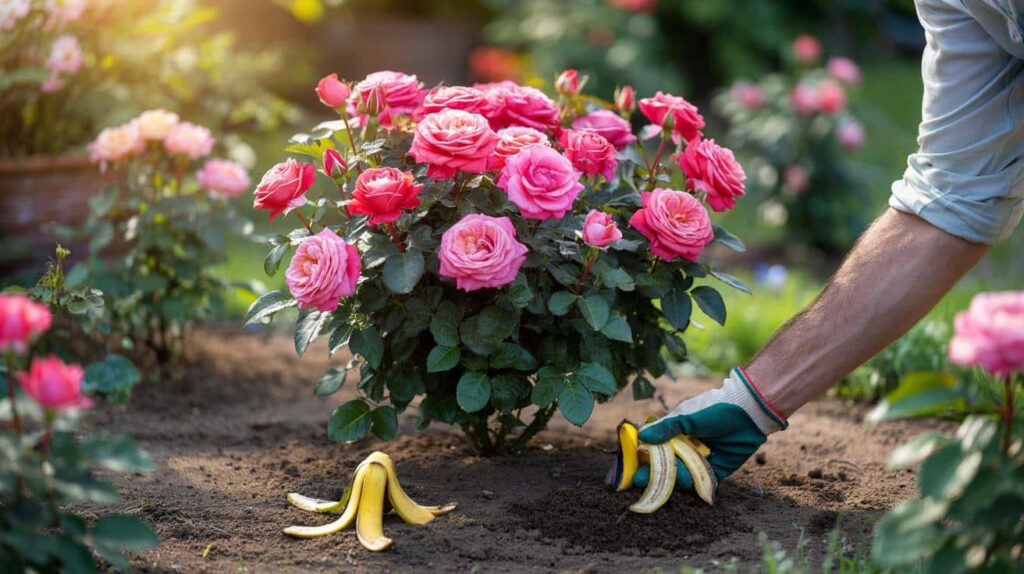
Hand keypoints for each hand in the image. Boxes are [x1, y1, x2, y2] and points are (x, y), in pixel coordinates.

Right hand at [633, 367, 786, 489]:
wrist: (749, 414)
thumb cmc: (715, 409)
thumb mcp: (688, 417)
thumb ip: (666, 429)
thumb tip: (641, 436)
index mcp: (675, 432)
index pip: (653, 447)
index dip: (642, 457)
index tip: (630, 467)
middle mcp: (685, 448)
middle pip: (665, 465)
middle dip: (652, 473)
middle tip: (639, 480)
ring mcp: (699, 460)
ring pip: (681, 474)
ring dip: (674, 477)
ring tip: (674, 476)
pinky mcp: (714, 470)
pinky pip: (700, 481)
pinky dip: (693, 483)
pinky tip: (688, 481)